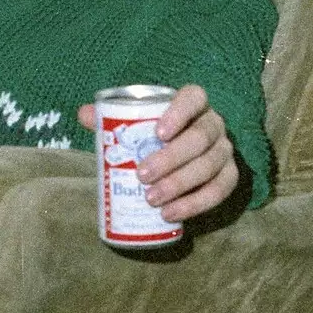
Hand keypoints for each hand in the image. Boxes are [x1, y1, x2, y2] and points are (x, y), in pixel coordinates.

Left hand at [77, 84, 237, 222]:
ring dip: (181, 185)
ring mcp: (224, 151)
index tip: (157, 133)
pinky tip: (171, 214)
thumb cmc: (151, 137)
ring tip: (152, 200)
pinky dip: (196, 204)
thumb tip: (84, 114)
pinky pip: (220, 191)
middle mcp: (214, 124)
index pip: (193, 98)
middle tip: (142, 175)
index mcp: (193, 104)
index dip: (179, 113)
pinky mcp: (229, 176)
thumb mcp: (134, 125)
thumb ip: (110, 118)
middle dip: (171, 158)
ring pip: (211, 166)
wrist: (179, 157)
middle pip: (200, 137)